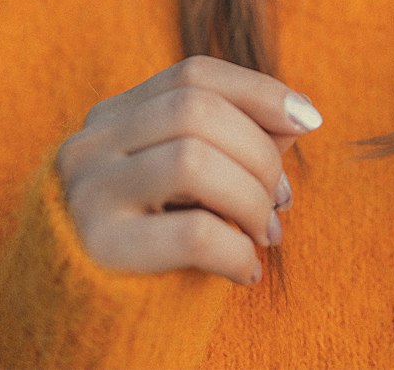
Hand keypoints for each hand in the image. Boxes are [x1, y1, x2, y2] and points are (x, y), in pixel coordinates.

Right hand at [56, 55, 321, 284]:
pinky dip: (236, 250)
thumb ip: (237, 142)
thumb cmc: (155, 242)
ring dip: (250, 198)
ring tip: (266, 234)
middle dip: (258, 152)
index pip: (194, 74)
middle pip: (196, 110)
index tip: (310, 119)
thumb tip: (300, 116)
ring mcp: (86, 192)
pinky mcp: (95, 249)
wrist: (84, 319)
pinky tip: (246, 271)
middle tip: (280, 201)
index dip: (259, 90)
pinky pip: (190, 233)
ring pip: (191, 160)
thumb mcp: (190, 183)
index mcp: (114, 117)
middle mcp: (90, 144)